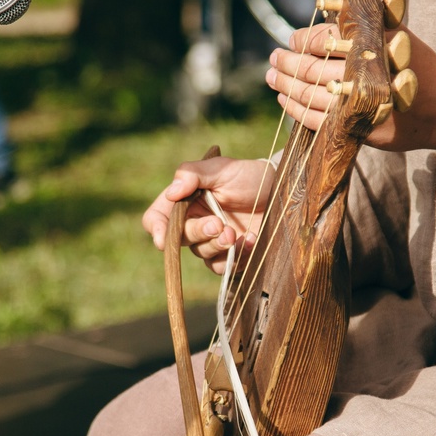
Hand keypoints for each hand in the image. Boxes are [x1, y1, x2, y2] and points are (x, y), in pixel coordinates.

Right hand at [142, 149, 276, 274]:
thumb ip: (193, 174)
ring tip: (236, 233)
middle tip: (219, 224)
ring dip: (217, 245)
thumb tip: (171, 192)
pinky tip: (250, 240)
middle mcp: (194, 223)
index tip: (163, 239)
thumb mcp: (221, 168)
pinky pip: (222, 266)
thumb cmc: (247, 176)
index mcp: (184, 201)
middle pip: (180, 239)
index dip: (156, 229)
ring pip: (201, 254)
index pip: (157, 218)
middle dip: (198, 232)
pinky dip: (235, 257)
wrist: (279, 191)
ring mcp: (212, 241)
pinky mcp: (230, 255)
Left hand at [265, 0, 435, 152]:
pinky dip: (294, 109)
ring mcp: (355, 104)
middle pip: (311, 68)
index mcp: (368, 47)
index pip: (323, 39)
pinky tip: (284, 99)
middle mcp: (359, 74)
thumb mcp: (396, 29)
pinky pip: (313, 120)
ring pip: (308, 94)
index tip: (290, 40)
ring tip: (272, 76)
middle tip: (273, 58)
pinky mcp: (353, 128)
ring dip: (285, 84)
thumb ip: (365, 7)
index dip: (302, 39)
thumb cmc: (418, 65)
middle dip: (287, 62)